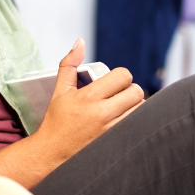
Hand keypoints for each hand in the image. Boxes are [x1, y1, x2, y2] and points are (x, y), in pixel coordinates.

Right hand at [34, 38, 144, 163]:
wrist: (53, 152)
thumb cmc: (56, 121)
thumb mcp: (60, 90)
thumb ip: (69, 64)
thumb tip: (80, 42)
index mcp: (88, 97)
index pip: (122, 76)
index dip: (120, 77)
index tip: (114, 83)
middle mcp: (102, 114)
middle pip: (136, 92)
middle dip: (130, 91)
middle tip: (120, 96)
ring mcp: (112, 130)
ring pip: (141, 109)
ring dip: (135, 107)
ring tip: (122, 109)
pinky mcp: (118, 143)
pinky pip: (139, 127)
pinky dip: (136, 122)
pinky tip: (124, 122)